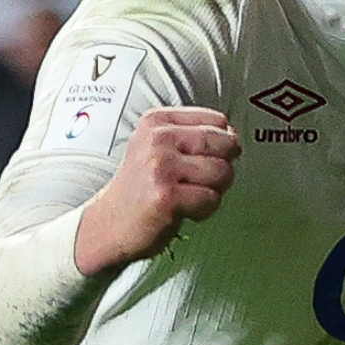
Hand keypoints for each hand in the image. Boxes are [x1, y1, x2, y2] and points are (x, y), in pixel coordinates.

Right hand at [75, 107, 240, 275]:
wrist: (109, 224)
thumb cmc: (142, 186)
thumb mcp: (158, 147)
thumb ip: (195, 136)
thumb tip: (235, 137)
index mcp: (157, 121)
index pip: (218, 121)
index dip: (223, 143)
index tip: (205, 158)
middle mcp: (157, 139)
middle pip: (226, 144)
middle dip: (224, 166)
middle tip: (201, 181)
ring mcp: (160, 167)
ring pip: (222, 172)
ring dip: (214, 190)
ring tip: (189, 195)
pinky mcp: (166, 197)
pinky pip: (211, 199)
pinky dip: (205, 210)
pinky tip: (183, 210)